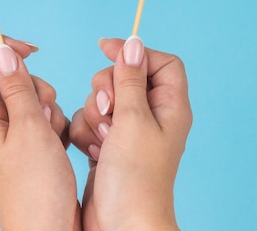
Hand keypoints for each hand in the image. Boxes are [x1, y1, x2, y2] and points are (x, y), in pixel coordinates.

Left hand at [0, 35, 80, 230]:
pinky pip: (39, 115)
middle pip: (8, 77)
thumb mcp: (30, 128)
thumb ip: (18, 85)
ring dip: (47, 107)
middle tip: (42, 114)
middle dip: (34, 87)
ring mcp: (7, 133)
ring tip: (51, 135)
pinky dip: (51, 123)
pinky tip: (56, 144)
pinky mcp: (24, 143)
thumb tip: (2, 50)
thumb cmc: (36, 187)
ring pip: (28, 95)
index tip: (30, 49)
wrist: (49, 228)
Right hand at [69, 37, 192, 230]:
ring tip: (104, 138)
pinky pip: (90, 120)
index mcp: (170, 106)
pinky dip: (86, 131)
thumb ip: (130, 78)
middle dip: (107, 88)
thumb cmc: (136, 177)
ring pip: (103, 98)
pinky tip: (93, 150)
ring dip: (95, 114)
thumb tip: (133, 44)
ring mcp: (129, 131)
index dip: (134, 52)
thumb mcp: (133, 119)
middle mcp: (152, 115)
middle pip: (125, 76)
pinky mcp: (108, 143)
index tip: (104, 49)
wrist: (121, 224)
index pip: (159, 61)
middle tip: (109, 110)